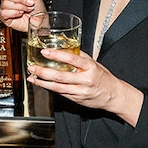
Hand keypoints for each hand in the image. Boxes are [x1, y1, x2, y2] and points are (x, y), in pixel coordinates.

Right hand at [0, 0, 45, 32]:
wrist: (40, 21)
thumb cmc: (37, 8)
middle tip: (27, 2)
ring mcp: (5, 7)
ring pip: (6, 3)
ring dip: (19, 6)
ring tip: (25, 9)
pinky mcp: (4, 17)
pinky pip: (5, 12)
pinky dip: (15, 13)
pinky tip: (19, 14)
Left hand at [28, 49, 142, 126]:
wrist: (114, 95)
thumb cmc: (103, 78)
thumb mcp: (95, 64)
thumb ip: (80, 57)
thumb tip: (65, 47)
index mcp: (90, 67)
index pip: (71, 59)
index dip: (57, 55)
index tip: (45, 51)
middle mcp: (85, 80)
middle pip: (61, 76)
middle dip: (43, 72)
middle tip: (32, 67)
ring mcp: (80, 91)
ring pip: (58, 87)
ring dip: (43, 83)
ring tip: (32, 78)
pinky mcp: (77, 99)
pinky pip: (61, 93)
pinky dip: (50, 89)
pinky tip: (42, 84)